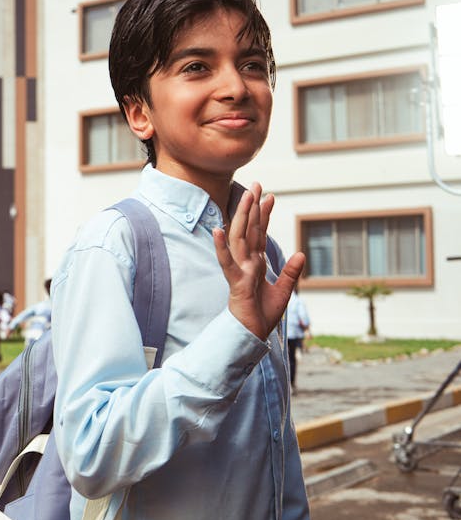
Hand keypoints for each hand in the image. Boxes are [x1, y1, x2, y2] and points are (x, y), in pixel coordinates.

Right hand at [213, 182, 305, 339]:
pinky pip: (227, 261)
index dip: (264, 215)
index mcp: (256, 263)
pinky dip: (221, 246)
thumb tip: (300, 253)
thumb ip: (291, 272)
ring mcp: (239, 269)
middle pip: (249, 229)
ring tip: (245, 197)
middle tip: (257, 184)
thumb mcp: (284, 291)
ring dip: (241, 217)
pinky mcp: (236, 281)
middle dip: (252, 207)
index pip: (260, 233)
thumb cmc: (262, 315)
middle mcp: (246, 262)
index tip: (269, 195)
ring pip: (239, 238)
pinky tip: (218, 230)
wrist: (252, 335)